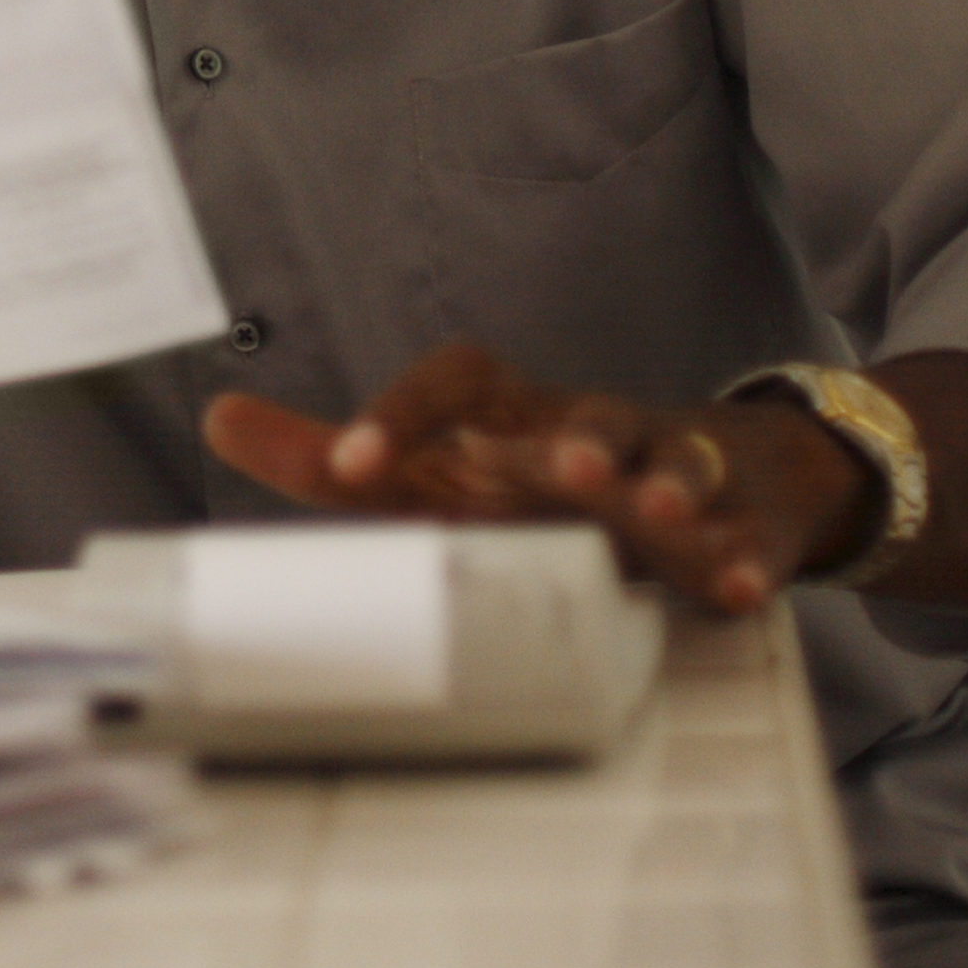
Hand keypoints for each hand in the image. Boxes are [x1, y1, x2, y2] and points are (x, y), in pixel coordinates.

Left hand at [199, 342, 870, 618]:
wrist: (716, 474)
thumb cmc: (544, 477)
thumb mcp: (439, 472)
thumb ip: (332, 457)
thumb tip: (218, 416)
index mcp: (510, 415)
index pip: (454, 381)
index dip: (401, 411)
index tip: (348, 464)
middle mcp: (592, 428)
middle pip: (587, 413)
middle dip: (573, 438)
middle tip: (557, 467)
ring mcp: (674, 466)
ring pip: (679, 458)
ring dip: (669, 481)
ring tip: (659, 512)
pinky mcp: (738, 518)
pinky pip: (749, 534)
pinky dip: (748, 557)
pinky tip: (741, 586)